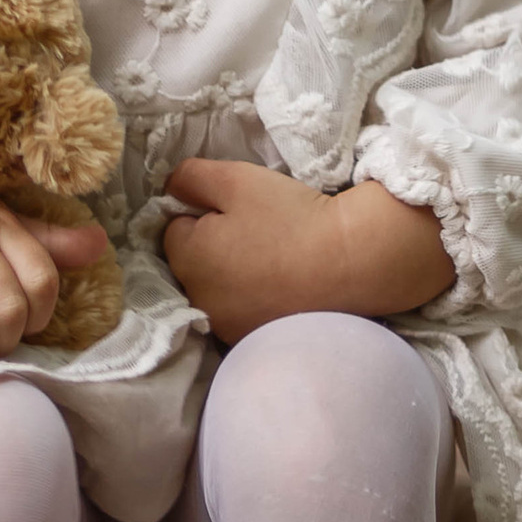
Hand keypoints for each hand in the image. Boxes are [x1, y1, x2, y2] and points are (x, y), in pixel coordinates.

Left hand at [161, 158, 451, 341]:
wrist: (351, 262)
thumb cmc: (291, 216)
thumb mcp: (236, 179)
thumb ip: (190, 177)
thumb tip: (170, 188)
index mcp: (188, 258)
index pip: (175, 229)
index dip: (205, 214)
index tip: (238, 212)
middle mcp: (200, 300)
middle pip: (193, 264)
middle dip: (214, 248)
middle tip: (258, 233)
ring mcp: (227, 328)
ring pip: (216, 292)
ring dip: (233, 278)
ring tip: (274, 261)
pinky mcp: (255, 343)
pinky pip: (241, 315)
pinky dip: (254, 302)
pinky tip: (282, 288)